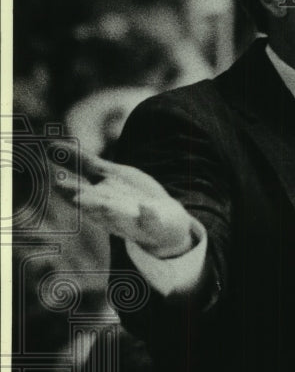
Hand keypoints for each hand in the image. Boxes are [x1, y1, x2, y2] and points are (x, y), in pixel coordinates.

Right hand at [55, 149, 197, 258]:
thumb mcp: (108, 175)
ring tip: (104, 205)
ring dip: (110, 213)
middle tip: (75, 196)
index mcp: (97, 200)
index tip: (56, 180)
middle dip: (86, 203)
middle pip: (95, 208)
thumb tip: (50, 146)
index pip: (79, 195)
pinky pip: (150, 222)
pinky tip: (145, 206)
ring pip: (118, 219)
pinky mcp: (153, 225)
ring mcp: (132, 221)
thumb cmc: (132, 197)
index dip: (69, 189)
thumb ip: (82, 162)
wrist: (167, 223)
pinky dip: (147, 215)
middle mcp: (110, 213)